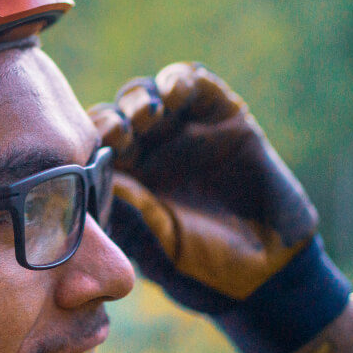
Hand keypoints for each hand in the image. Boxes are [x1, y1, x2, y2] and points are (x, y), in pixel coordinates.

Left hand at [89, 62, 350, 352]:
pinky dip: (181, 79)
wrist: (266, 273)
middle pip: (115, 115)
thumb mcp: (157, 243)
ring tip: (147, 116)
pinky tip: (175, 92)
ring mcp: (185, 132)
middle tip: (120, 132)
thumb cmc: (202, 268)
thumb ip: (130, 209)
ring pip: (148, 95)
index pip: (91, 146)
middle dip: (112, 118)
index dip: (87, 141)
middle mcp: (148, 152)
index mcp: (123, 180)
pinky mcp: (224, 118)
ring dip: (140, 98)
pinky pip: (196, 85)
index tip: (93, 150)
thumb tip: (96, 177)